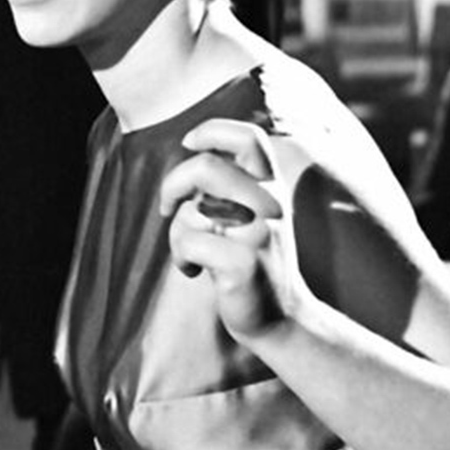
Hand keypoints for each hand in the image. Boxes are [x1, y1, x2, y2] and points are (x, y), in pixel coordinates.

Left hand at [159, 118, 296, 341]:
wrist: (280, 319)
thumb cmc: (248, 263)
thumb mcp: (242, 215)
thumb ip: (222, 187)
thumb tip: (186, 162)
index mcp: (270, 188)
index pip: (249, 138)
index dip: (212, 130)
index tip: (189, 143)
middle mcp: (269, 204)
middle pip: (205, 167)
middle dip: (172, 184)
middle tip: (168, 206)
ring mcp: (258, 233)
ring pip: (190, 212)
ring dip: (177, 233)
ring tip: (191, 254)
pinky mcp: (243, 262)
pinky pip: (188, 244)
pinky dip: (181, 258)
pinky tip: (195, 273)